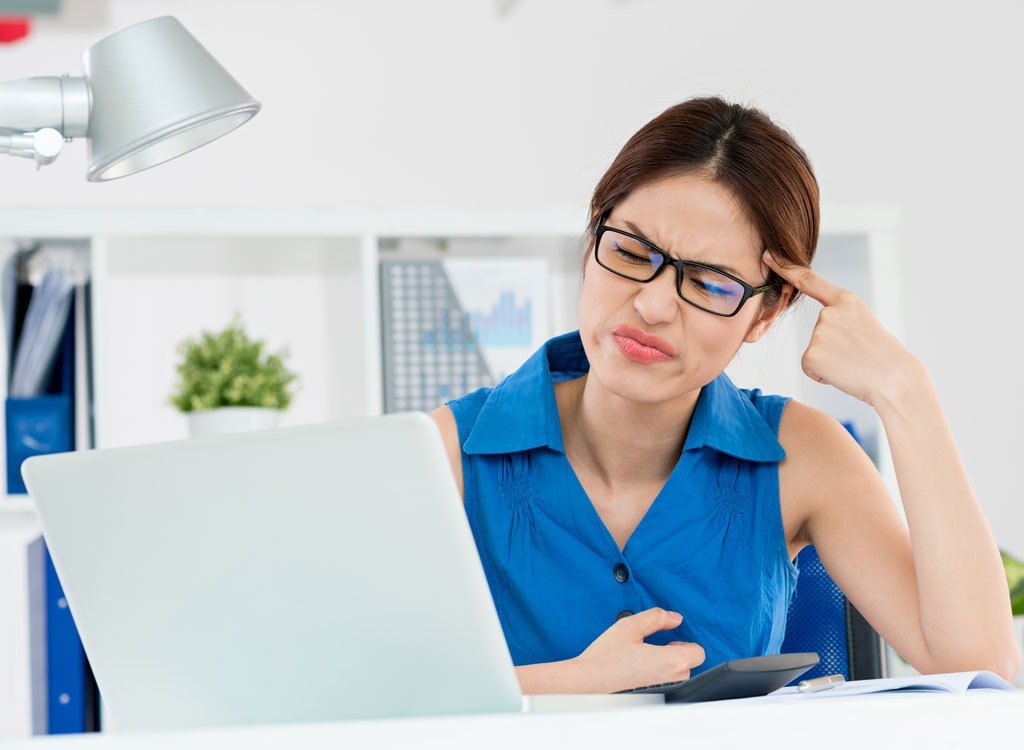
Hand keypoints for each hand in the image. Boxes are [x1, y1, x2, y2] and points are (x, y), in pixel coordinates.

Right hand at [571, 608, 704, 692]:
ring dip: (669, 661)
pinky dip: (659, 669)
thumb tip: (675, 618)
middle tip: (656, 642)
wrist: (588, 680)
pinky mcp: (651, 693)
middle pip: (689, 663)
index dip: (687, 641)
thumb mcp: (631, 626)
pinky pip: (665, 679)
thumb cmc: (607, 655)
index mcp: (670, 661)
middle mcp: (670, 678)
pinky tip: (639, 662)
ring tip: (647, 651)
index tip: (670, 636)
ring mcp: (662, 688)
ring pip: (677, 673)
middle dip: (678, 651)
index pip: (698, 652)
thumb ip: (657, 618)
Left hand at [763, 250, 919, 407]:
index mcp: (846, 301)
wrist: (895, 379)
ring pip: (814, 351)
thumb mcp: (864, 324)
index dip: (787, 268)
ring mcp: (819, 332)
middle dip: (835, 347)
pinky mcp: (811, 354)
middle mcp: (829, 312)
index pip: (810, 281)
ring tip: (854, 364)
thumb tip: (825, 327)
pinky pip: (810, 367)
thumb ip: (842, 319)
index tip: (768, 255)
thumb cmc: (884, 356)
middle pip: (818, 331)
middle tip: (859, 354)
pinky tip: (844, 373)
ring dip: (831, 362)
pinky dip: (823, 375)